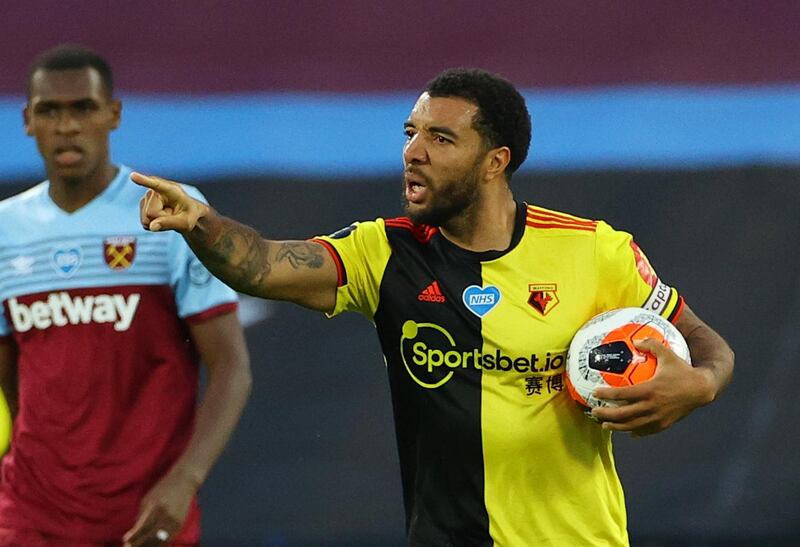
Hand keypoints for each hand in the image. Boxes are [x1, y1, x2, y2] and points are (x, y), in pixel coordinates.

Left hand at [122, 468, 199, 546]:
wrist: (184, 481)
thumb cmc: (163, 488)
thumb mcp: (148, 498)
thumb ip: (141, 515)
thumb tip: (133, 532)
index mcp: (156, 508)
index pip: (142, 527)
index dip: (133, 536)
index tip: (125, 541)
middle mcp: (166, 516)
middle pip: (151, 536)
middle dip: (138, 544)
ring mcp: (174, 521)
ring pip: (160, 541)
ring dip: (149, 546)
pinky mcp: (180, 524)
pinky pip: (168, 539)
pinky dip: (159, 544)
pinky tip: (152, 545)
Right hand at [132, 172, 207, 233]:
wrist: (186, 215)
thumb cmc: (189, 215)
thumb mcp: (186, 222)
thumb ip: (170, 223)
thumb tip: (151, 226)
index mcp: (171, 190)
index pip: (156, 185)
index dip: (144, 181)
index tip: (133, 176)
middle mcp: (155, 191)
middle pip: (151, 213)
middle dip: (162, 220)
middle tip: (173, 216)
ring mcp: (147, 198)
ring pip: (146, 220)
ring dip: (158, 223)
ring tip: (168, 216)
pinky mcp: (142, 206)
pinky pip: (145, 223)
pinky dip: (154, 225)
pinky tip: (161, 219)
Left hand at [591, 338, 713, 435]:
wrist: (702, 389)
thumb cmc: (683, 370)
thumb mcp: (668, 354)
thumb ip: (651, 345)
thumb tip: (635, 340)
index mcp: (650, 390)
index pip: (622, 394)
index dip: (607, 395)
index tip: (595, 393)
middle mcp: (652, 406)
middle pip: (623, 414)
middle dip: (606, 415)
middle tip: (594, 412)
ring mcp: (658, 418)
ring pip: (632, 426)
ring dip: (616, 427)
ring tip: (604, 425)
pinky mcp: (664, 424)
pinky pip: (646, 431)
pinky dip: (635, 432)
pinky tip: (627, 431)